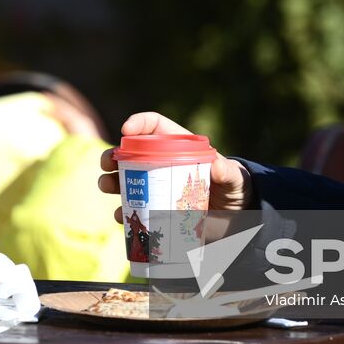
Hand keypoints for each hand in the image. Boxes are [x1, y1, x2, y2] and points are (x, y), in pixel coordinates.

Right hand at [97, 112, 255, 220]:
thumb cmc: (234, 189)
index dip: (138, 123)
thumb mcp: (234, 179)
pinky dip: (124, 212)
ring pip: (125, 180)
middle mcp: (162, 164)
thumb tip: (217, 165)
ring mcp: (157, 187)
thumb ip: (227, 172)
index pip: (154, 127)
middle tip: (107, 163)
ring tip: (107, 186)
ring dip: (111, 181)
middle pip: (131, 153)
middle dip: (113, 155)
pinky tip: (121, 216)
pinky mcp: (156, 210)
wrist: (236, 220)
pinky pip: (134, 209)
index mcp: (179, 147)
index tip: (125, 130)